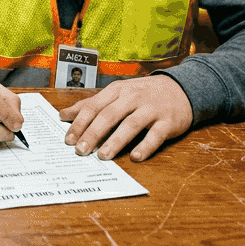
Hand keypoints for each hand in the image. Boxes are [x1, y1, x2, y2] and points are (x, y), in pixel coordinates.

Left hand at [57, 75, 192, 161]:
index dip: (80, 123)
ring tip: (103, 155)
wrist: (180, 89)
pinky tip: (136, 157)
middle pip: (109, 115)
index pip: (94, 106)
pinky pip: (156, 135)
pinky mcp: (168, 122)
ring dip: (115, 141)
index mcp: (117, 91)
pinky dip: (145, 146)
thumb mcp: (117, 93)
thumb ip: (91, 104)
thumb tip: (63, 115)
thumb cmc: (143, 94)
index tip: (68, 139)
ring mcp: (151, 109)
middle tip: (81, 150)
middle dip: (93, 133)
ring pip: (130, 124)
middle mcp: (133, 98)